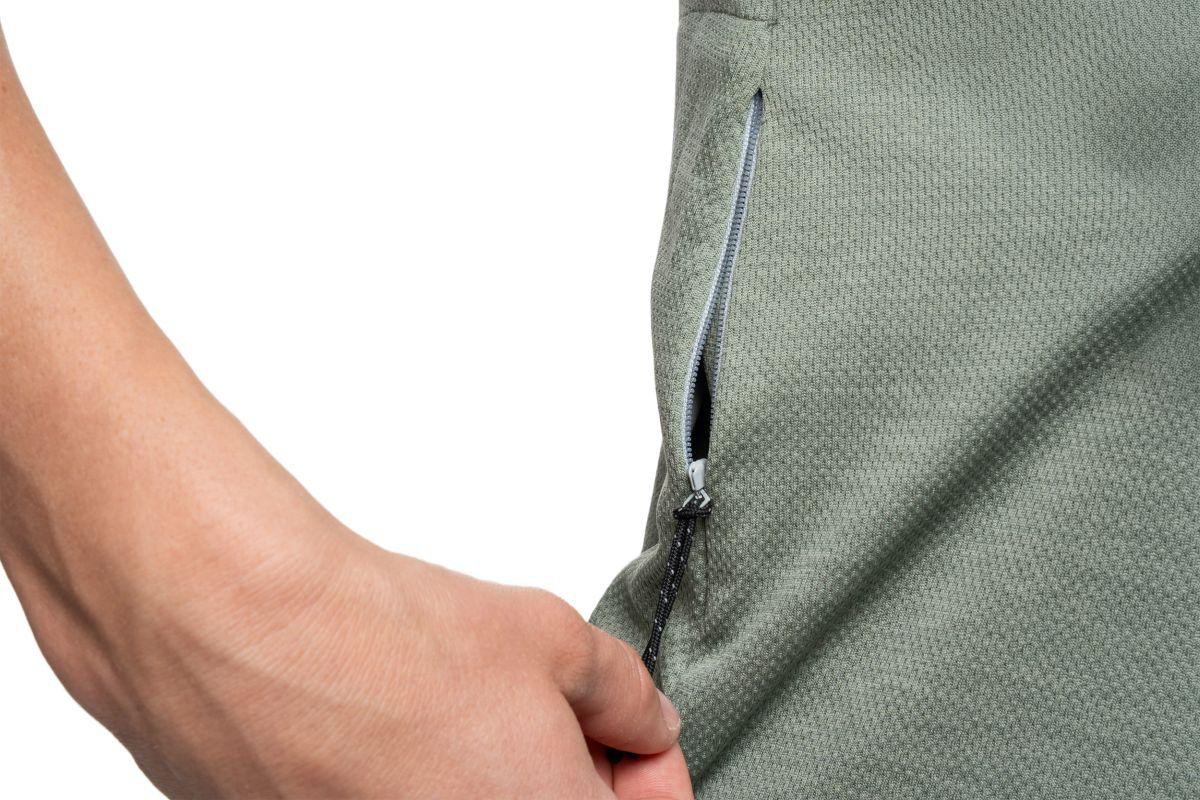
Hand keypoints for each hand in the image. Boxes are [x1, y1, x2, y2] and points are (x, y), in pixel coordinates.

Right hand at [37, 504, 693, 798]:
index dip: (645, 780)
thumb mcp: (554, 640)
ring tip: (456, 720)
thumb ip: (626, 694)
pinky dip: (414, 788)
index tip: (631, 745)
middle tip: (549, 720)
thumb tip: (646, 719)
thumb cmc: (389, 639)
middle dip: (565, 776)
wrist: (245, 635)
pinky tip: (396, 737)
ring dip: (486, 784)